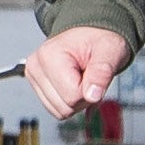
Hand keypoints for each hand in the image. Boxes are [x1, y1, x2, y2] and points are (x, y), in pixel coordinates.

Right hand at [21, 24, 138, 118]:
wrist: (91, 32)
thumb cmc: (99, 39)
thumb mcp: (109, 50)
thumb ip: (102, 72)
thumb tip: (92, 96)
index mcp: (49, 55)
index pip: (72, 96)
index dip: (90, 90)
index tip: (93, 72)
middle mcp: (36, 66)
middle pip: (64, 107)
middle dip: (83, 97)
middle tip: (89, 75)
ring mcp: (34, 77)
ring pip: (59, 111)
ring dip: (77, 100)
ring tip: (82, 78)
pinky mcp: (37, 85)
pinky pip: (55, 109)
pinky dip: (69, 101)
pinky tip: (74, 83)